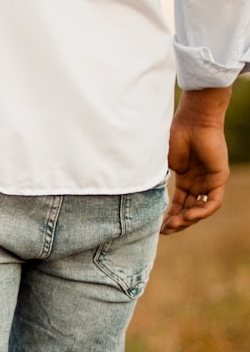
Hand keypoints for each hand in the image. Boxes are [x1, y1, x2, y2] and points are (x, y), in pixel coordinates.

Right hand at [160, 87, 230, 234]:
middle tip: (165, 231)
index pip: (178, 204)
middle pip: (189, 210)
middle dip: (177, 223)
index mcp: (184, 177)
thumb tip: (132, 194)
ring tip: (175, 225)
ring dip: (188, 220)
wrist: (191, 121)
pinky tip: (188, 216)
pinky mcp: (219, 178)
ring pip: (201, 209)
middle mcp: (197, 181)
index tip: (158, 228)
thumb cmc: (173, 136)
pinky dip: (202, 212)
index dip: (168, 217)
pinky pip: (213, 202)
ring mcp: (208, 180)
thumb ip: (151, 179)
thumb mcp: (158, 163)